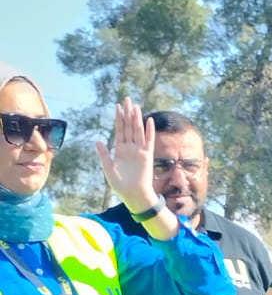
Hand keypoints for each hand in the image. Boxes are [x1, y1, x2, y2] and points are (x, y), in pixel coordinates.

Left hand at [95, 98, 158, 213]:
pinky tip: (149, 121)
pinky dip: (149, 131)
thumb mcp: (108, 168)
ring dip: (137, 119)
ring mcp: (139, 151)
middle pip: (129, 127)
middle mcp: (130, 148)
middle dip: (128, 113)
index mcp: (120, 150)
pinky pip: (149, 141)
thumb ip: (103, 154)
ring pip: (138, 131)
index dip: (119, 118)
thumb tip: (97, 140)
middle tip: (127, 99)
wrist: (133, 195)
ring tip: (135, 106)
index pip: (120, 130)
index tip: (118, 106)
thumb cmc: (120, 185)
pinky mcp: (147, 156)